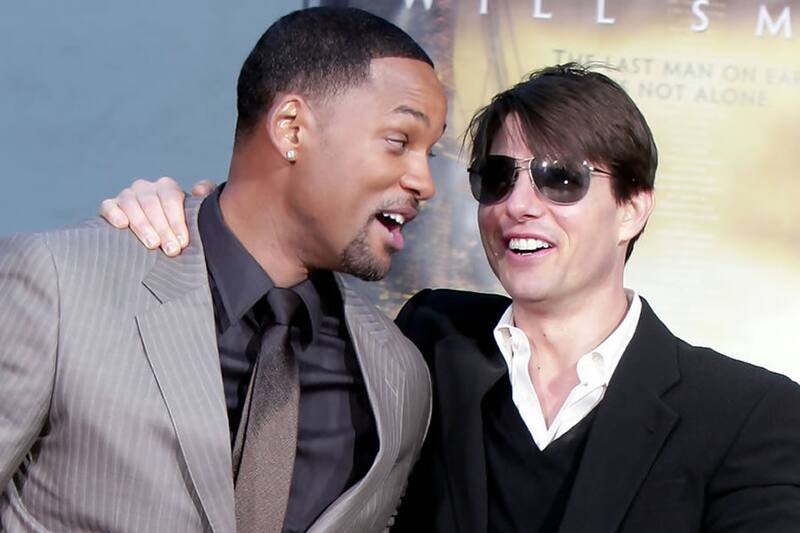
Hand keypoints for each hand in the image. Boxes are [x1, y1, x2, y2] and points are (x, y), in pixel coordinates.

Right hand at [99, 177, 215, 255]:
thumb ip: (204, 198)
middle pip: (151, 203)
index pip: (171, 198)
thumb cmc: (180, 228)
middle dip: (163, 228)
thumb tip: (198, 189)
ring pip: (130, 203)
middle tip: (172, 250)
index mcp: (166, 187)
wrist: (159, 239)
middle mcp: (145, 188)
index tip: (183, 242)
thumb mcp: (197, 214)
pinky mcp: (110, 208)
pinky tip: (122, 225)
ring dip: (142, 224)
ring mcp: (126, 196)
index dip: (177, 220)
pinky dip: (114, 213)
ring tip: (152, 244)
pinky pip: (108, 206)